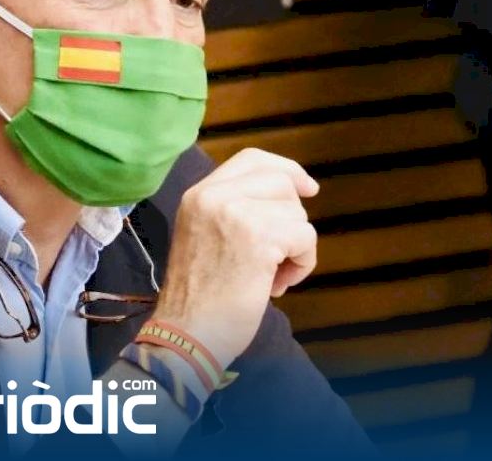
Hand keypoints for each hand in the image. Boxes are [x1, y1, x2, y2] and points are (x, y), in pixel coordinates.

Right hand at [151, 148, 318, 369]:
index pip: (251, 159)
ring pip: (296, 211)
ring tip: (271, 276)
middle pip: (280, 181)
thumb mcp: (204, 237)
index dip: (285, 169)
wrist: (186, 333)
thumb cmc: (197, 299)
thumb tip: (289, 198)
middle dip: (292, 216)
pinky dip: (302, 264)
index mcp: (197, 194)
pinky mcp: (259, 235)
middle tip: (278, 254)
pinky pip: (305, 237)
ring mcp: (235, 212)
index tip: (306, 188)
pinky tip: (276, 286)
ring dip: (295, 248)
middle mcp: (213, 195)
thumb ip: (233, 211)